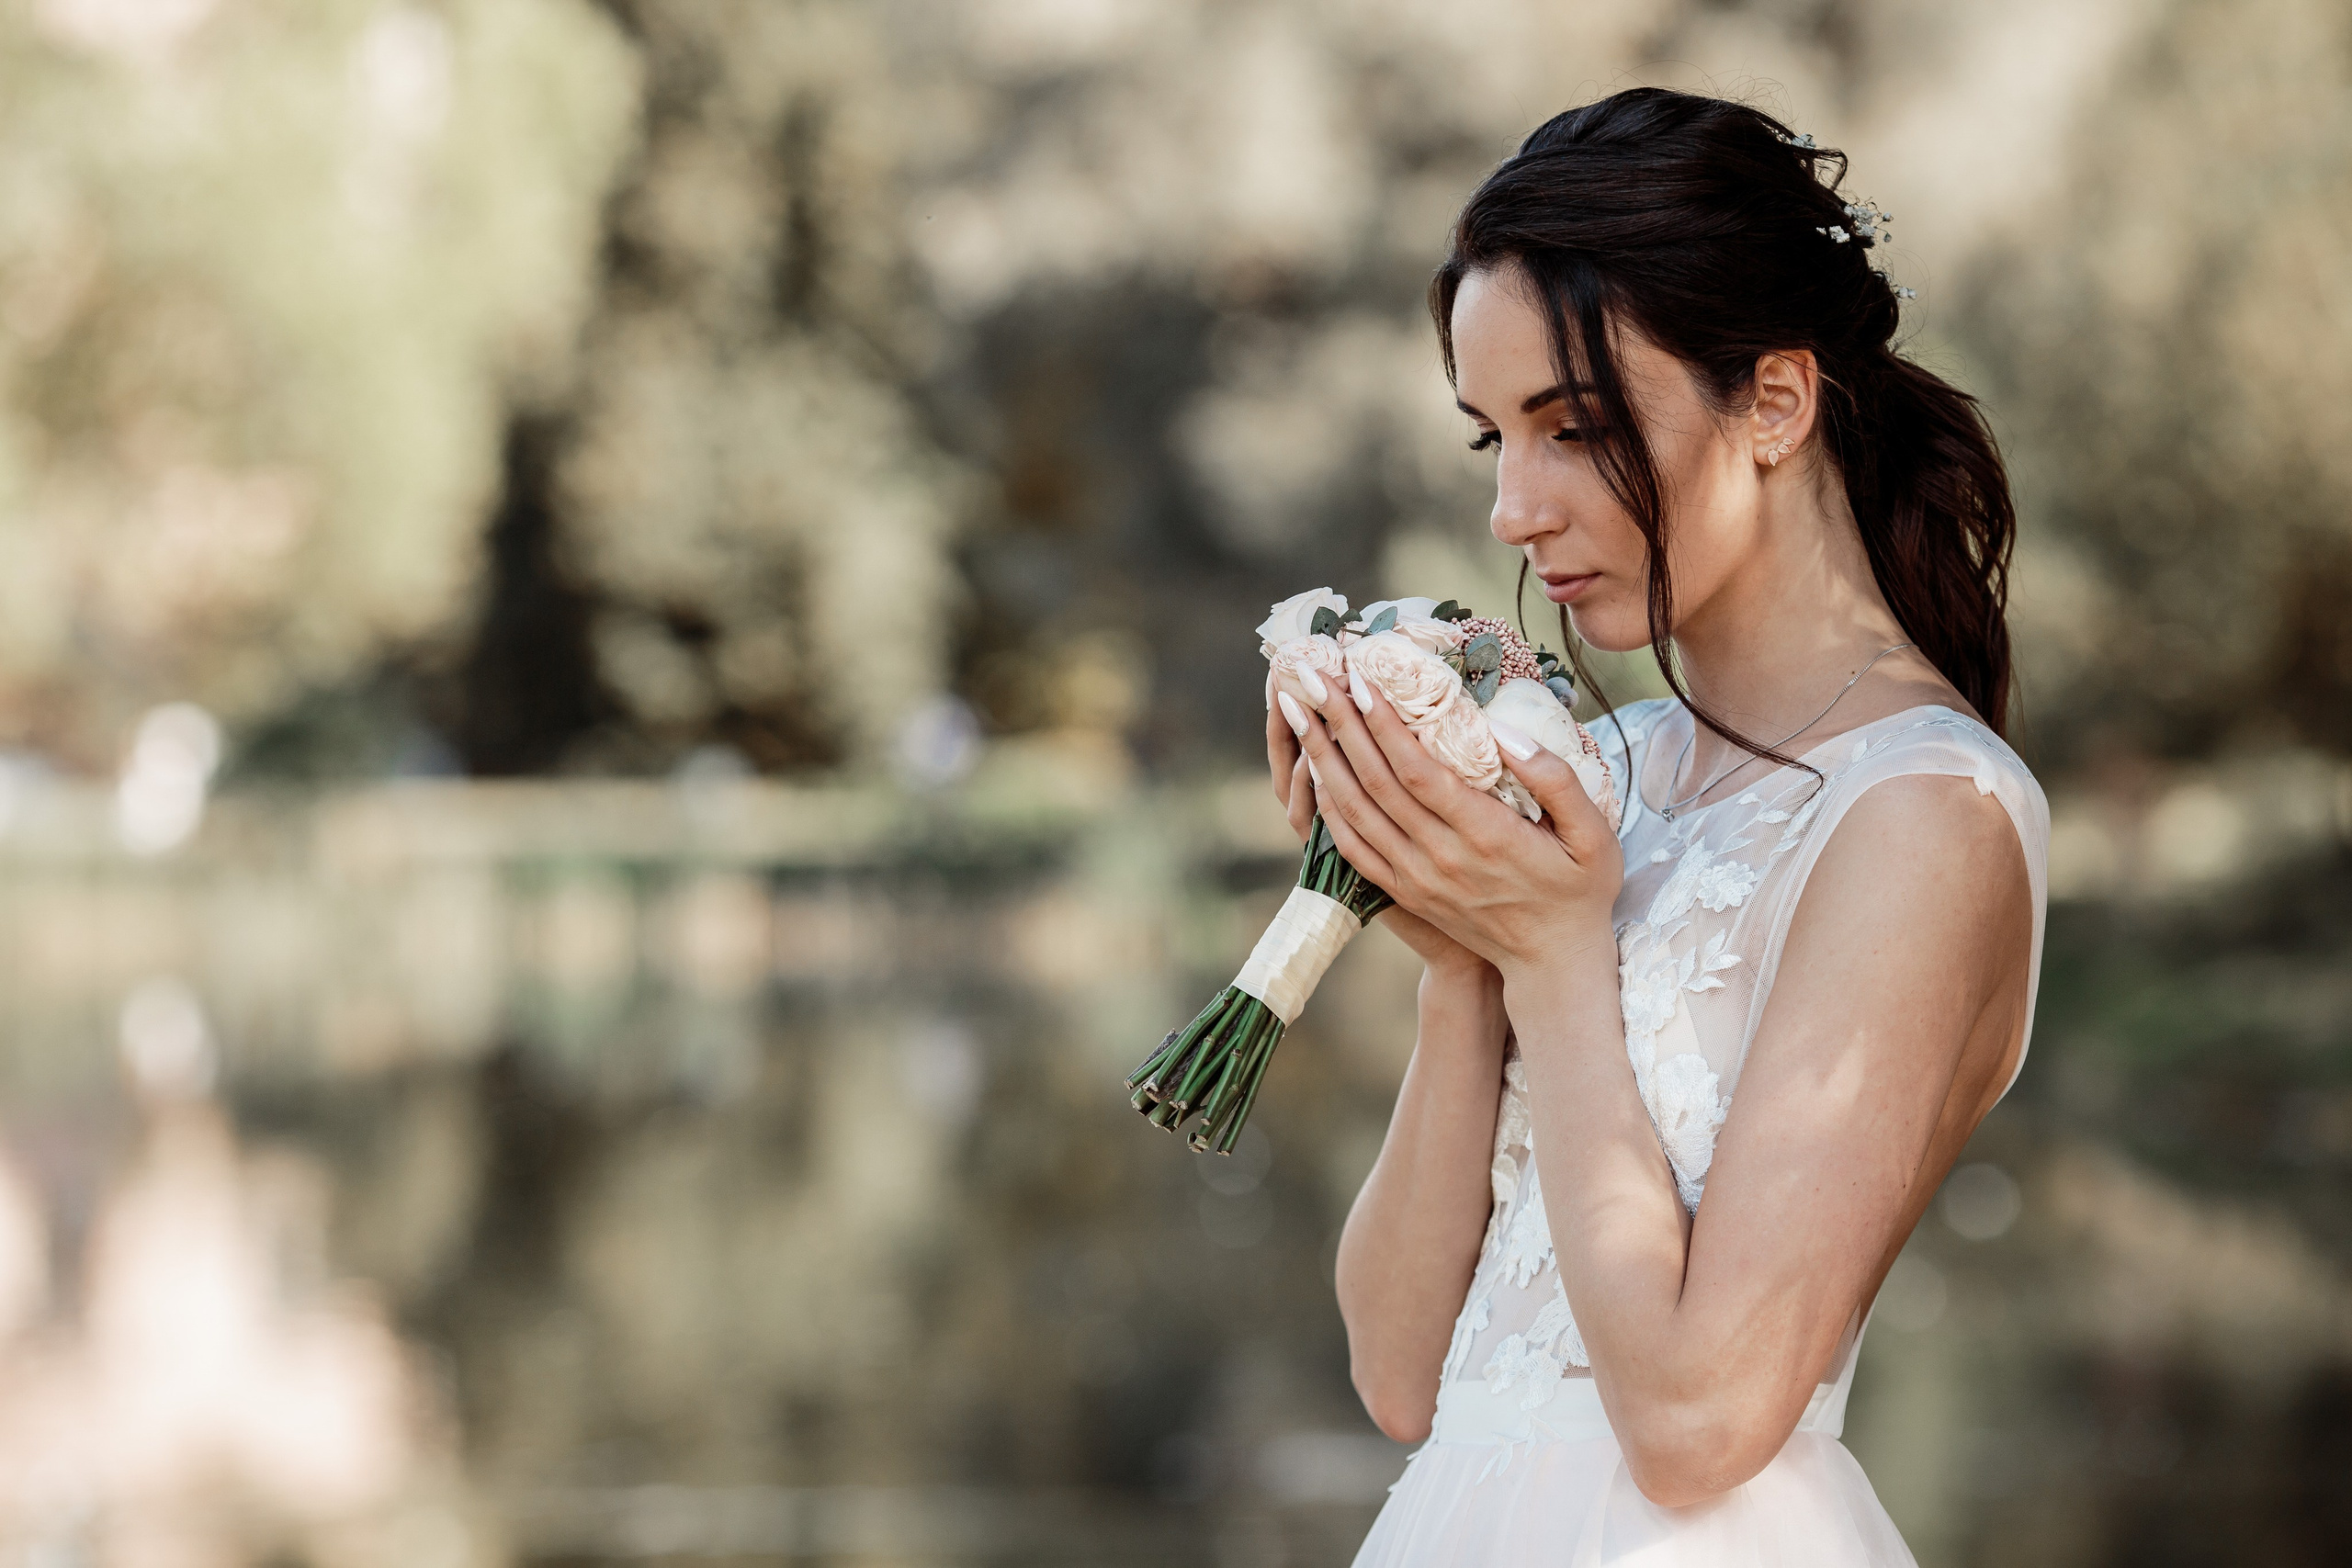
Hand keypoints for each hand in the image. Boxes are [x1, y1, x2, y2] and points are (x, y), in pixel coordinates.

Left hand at [1284, 667, 1623, 978]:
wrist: (1552, 963)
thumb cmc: (1578, 890)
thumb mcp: (1594, 834)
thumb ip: (1554, 779)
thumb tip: (1502, 733)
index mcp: (1485, 836)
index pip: (1417, 771)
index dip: (1383, 726)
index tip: (1361, 681)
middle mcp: (1440, 857)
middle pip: (1374, 783)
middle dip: (1340, 725)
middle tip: (1314, 677)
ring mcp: (1416, 878)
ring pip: (1354, 812)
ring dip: (1322, 758)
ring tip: (1299, 711)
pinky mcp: (1404, 892)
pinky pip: (1352, 848)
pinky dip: (1327, 808)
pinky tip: (1313, 773)